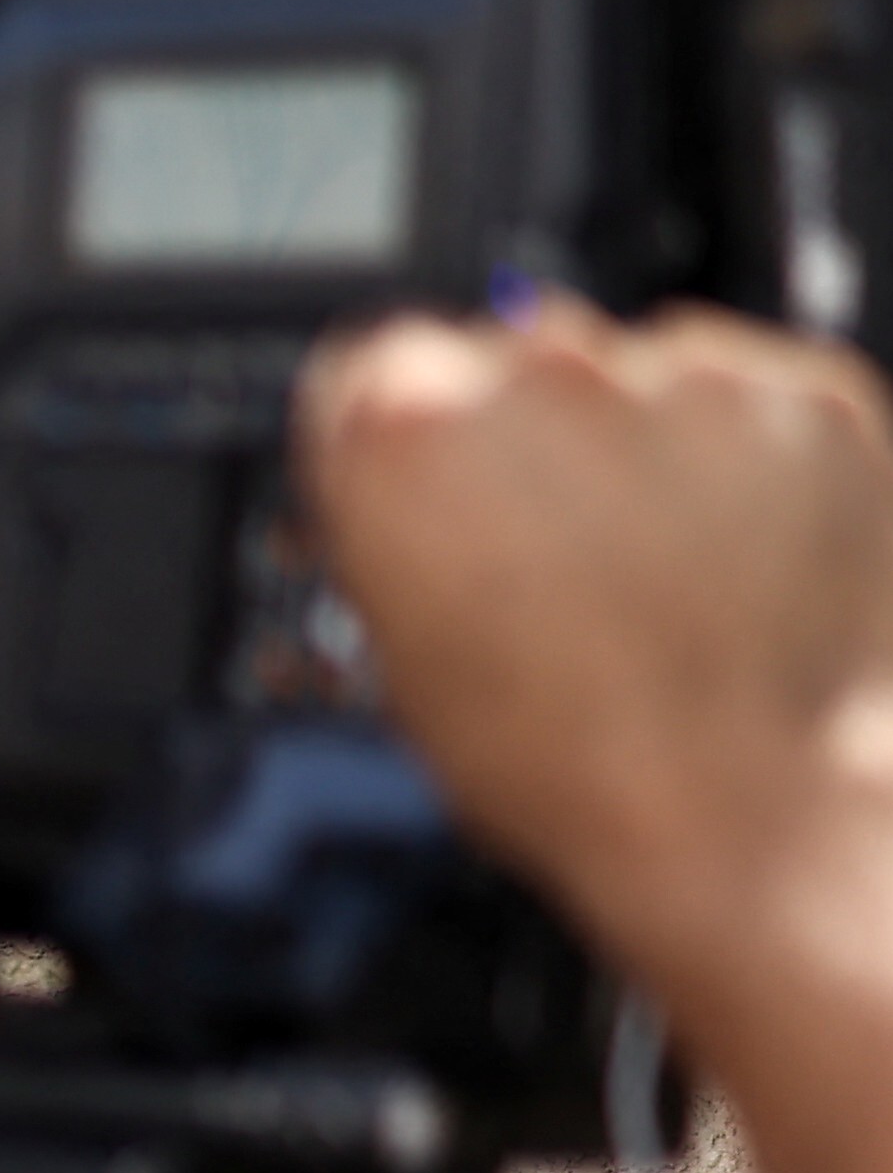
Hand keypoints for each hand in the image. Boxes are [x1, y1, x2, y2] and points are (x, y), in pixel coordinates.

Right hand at [304, 304, 892, 1033]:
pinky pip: (751, 396)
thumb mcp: (402, 664)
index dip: (389, 444)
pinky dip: (742, 458)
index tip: (416, 487)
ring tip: (653, 570)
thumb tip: (394, 507)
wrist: (756, 814)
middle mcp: (544, 371)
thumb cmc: (575, 768)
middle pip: (507, 358)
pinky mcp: (807, 397)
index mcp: (405, 430)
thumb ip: (385, 541)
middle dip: (522, 441)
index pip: (364, 371)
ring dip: (637, 446)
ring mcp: (687, 377)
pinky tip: (730, 556)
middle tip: (545, 554)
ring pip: (638, 372)